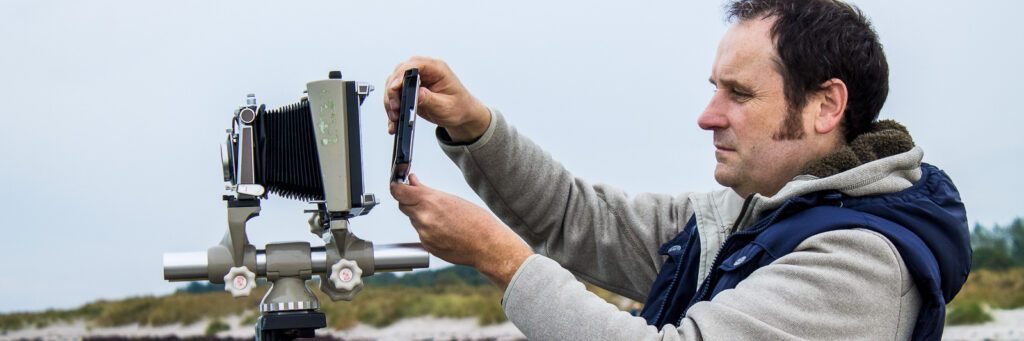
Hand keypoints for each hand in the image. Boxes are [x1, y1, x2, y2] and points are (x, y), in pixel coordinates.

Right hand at [383, 56, 490, 142]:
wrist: (461, 114)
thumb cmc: (459, 107)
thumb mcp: (446, 106)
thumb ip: (431, 99)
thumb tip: (416, 93)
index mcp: (437, 68)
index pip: (415, 64)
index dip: (401, 74)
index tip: (394, 88)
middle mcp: (424, 71)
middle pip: (399, 73)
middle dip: (392, 91)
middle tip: (395, 109)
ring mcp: (415, 80)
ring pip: (393, 84)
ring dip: (390, 101)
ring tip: (395, 118)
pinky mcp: (410, 90)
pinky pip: (395, 96)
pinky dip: (392, 108)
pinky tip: (394, 122)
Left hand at [390, 174, 532, 289]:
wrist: (487, 246)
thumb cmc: (477, 221)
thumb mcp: (452, 199)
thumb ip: (428, 192)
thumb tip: (412, 182)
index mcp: (430, 201)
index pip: (398, 191)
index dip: (396, 187)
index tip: (398, 185)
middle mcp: (423, 217)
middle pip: (403, 205)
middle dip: (410, 200)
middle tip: (423, 198)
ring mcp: (423, 234)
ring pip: (414, 220)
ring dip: (422, 216)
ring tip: (444, 218)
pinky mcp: (426, 246)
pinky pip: (421, 233)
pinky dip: (429, 230)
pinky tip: (445, 231)